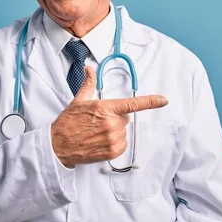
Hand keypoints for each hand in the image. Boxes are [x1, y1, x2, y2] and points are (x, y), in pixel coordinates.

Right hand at [51, 65, 167, 167]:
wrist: (58, 145)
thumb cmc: (68, 123)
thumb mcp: (78, 101)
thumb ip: (88, 84)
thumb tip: (89, 69)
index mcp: (105, 108)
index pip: (132, 104)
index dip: (150, 102)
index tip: (163, 100)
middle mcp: (111, 123)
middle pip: (124, 119)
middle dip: (114, 119)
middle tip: (98, 122)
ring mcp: (112, 138)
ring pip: (123, 132)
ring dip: (114, 132)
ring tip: (96, 133)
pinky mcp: (112, 152)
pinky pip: (122, 145)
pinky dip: (114, 144)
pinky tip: (100, 142)